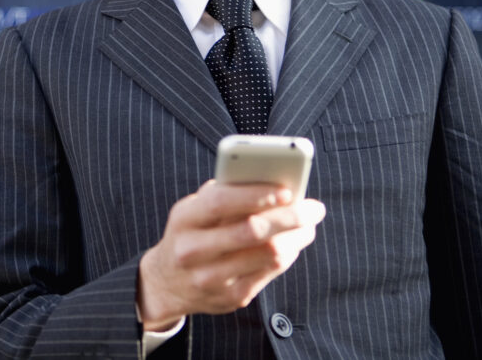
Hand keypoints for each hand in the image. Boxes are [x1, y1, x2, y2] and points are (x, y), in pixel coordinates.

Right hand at [136, 179, 325, 330]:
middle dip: (290, 217)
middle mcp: (193, 250)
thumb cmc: (190, 233)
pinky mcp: (230, 297)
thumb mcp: (193, 210)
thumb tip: (272, 182)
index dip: (257, 194)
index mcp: (183, 219)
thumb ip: (223, 194)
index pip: (221, 202)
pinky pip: (270, 273)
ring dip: (297, 237)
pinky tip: (293, 244)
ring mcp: (211, 277)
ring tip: (308, 225)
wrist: (167, 282)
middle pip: (252, 230)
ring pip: (268, 254)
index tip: (287, 190)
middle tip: (314, 208)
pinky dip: (288, 255)